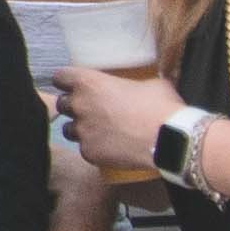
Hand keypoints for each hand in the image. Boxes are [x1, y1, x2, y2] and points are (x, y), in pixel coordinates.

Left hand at [56, 65, 178, 175]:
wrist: (169, 140)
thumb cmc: (160, 106)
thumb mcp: (149, 84)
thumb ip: (133, 84)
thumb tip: (140, 87)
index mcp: (89, 83)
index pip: (60, 77)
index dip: (67, 81)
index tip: (73, 85)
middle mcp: (79, 106)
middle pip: (62, 104)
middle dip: (74, 106)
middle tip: (92, 110)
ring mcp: (82, 131)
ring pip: (69, 129)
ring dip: (80, 129)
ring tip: (100, 131)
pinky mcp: (89, 153)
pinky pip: (84, 149)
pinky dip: (94, 148)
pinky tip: (110, 148)